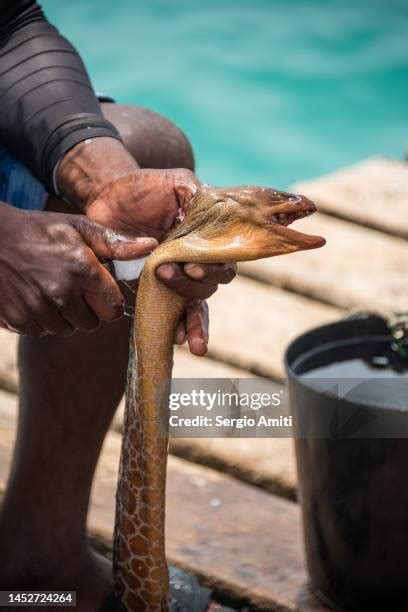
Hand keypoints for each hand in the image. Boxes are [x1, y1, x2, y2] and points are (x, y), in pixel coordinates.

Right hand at [0, 203, 156, 335]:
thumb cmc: (38, 230)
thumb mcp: (78, 227)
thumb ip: (115, 242)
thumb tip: (151, 246)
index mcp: (82, 269)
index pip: (113, 310)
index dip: (109, 303)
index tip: (100, 292)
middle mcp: (62, 293)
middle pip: (92, 324)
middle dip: (89, 310)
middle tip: (75, 290)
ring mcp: (38, 309)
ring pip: (67, 330)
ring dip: (64, 317)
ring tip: (52, 291)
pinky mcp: (18, 320)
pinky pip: (42, 332)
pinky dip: (41, 320)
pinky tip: (34, 297)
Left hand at [57, 138, 236, 353]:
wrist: (106, 198)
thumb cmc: (143, 189)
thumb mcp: (175, 183)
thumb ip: (197, 195)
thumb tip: (217, 211)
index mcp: (204, 240)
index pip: (223, 261)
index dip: (213, 269)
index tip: (191, 266)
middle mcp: (194, 261)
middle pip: (208, 286)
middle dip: (193, 288)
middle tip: (167, 275)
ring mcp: (175, 278)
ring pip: (194, 306)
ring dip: (193, 324)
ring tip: (188, 340)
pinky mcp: (154, 290)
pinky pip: (169, 313)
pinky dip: (174, 328)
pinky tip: (175, 340)